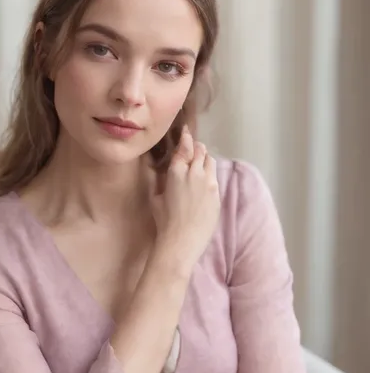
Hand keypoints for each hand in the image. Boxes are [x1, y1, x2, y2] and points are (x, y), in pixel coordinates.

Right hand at [150, 126, 219, 269]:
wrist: (182, 240)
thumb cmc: (163, 221)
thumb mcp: (155, 197)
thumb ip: (158, 180)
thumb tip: (158, 170)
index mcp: (177, 171)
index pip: (185, 147)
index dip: (186, 138)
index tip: (186, 132)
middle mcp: (195, 173)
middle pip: (200, 151)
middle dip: (197, 148)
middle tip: (193, 148)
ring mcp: (209, 183)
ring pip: (210, 161)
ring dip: (205, 159)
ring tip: (200, 163)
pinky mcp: (217, 194)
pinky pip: (215, 177)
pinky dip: (210, 175)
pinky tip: (204, 182)